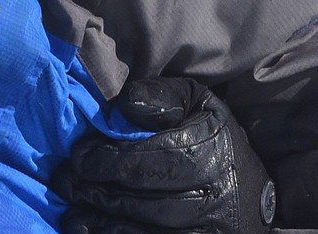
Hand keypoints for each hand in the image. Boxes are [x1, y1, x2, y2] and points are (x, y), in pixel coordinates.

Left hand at [57, 77, 276, 232]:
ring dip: (103, 225)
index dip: (107, 159)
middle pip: (145, 202)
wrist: (253, 192)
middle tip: (65, 183)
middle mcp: (215, 197)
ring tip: (72, 213)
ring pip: (147, 233)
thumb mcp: (196, 102)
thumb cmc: (214, 137)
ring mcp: (209, 232)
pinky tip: (94, 233)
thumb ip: (161, 97)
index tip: (78, 156)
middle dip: (97, 193)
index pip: (150, 160)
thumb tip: (124, 105)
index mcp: (211, 150)